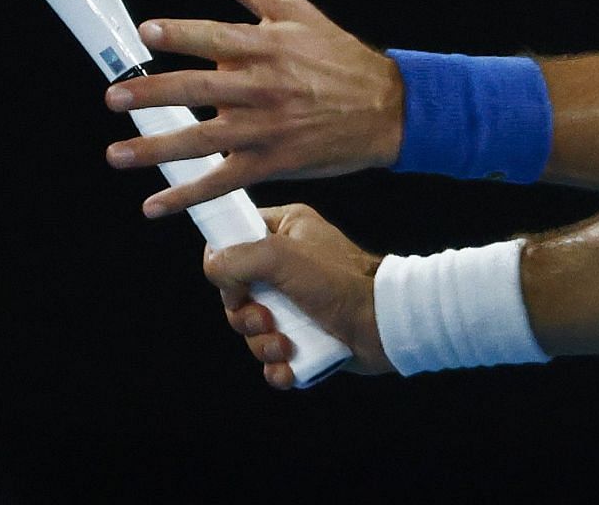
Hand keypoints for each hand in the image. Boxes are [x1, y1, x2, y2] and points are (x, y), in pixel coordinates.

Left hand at [104, 0, 404, 213]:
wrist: (387, 109)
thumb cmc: (341, 59)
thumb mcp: (298, 12)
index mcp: (267, 47)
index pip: (215, 37)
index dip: (180, 34)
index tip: (146, 32)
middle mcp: (262, 88)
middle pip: (199, 91)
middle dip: (152, 94)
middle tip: (115, 98)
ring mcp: (266, 129)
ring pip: (202, 141)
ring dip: (156, 149)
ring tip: (117, 153)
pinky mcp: (272, 162)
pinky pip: (222, 181)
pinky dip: (187, 195)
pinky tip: (155, 204)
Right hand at [204, 203, 392, 388]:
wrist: (384, 325)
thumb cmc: (339, 282)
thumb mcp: (279, 257)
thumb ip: (236, 258)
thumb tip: (213, 268)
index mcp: (285, 230)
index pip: (235, 237)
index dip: (226, 263)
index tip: (235, 282)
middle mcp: (289, 264)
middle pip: (237, 293)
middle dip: (244, 316)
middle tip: (266, 319)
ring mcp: (297, 302)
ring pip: (254, 329)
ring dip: (262, 345)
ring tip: (285, 346)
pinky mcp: (307, 337)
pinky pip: (274, 357)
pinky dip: (278, 367)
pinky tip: (290, 368)